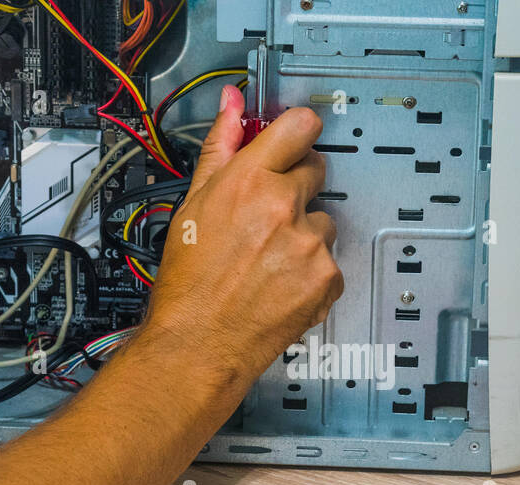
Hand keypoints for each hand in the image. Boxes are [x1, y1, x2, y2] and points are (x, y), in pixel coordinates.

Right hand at [145, 86, 342, 380]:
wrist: (198, 344)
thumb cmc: (188, 282)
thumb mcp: (192, 205)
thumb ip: (220, 148)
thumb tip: (232, 105)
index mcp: (248, 180)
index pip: (299, 126)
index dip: (298, 133)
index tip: (295, 142)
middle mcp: (283, 206)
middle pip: (316, 171)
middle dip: (296, 187)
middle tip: (268, 218)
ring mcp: (310, 244)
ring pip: (323, 221)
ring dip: (304, 234)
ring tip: (269, 261)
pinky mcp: (327, 278)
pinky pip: (331, 261)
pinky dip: (313, 272)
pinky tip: (281, 284)